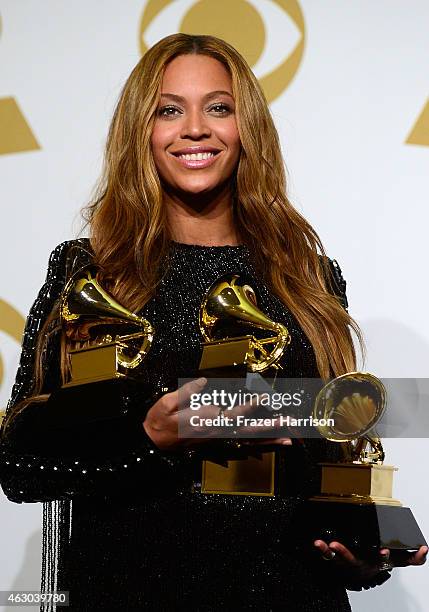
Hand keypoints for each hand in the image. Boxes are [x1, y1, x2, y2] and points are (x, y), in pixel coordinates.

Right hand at [143, 377, 291, 449]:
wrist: (152, 445)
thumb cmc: (158, 421)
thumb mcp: (166, 404)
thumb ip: (186, 393)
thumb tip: (203, 382)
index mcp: (206, 420)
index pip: (234, 412)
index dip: (251, 404)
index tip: (266, 395)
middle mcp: (216, 432)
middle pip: (248, 429)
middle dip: (269, 425)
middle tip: (289, 421)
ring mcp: (218, 441)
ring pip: (247, 441)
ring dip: (269, 440)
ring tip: (289, 438)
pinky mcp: (217, 445)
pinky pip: (241, 448)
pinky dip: (258, 448)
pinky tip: (271, 446)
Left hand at [314, 539, 427, 580]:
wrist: (361, 573)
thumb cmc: (376, 562)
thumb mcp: (396, 561)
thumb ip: (411, 557)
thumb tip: (425, 549)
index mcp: (375, 562)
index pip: (381, 559)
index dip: (383, 555)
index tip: (384, 551)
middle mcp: (360, 562)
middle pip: (352, 560)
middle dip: (345, 553)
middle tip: (336, 546)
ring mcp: (346, 561)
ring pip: (334, 558)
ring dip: (328, 552)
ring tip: (322, 544)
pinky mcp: (335, 558)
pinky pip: (327, 556)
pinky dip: (323, 550)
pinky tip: (317, 544)